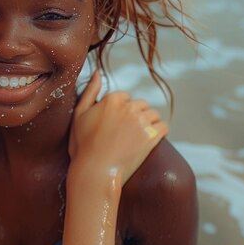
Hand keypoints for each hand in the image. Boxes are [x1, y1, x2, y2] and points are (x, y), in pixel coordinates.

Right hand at [68, 70, 168, 185]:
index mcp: (112, 99)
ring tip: (137, 139)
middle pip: (141, 105)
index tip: (115, 126)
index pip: (125, 97)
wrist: (94, 173)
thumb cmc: (83, 146)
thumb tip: (98, 71)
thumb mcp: (79, 115)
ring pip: (153, 114)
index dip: (120, 112)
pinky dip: (160, 132)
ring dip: (148, 124)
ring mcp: (141, 121)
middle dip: (136, 116)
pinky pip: (164, 126)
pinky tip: (151, 140)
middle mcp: (129, 106)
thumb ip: (89, 90)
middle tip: (126, 135)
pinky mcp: (152, 136)